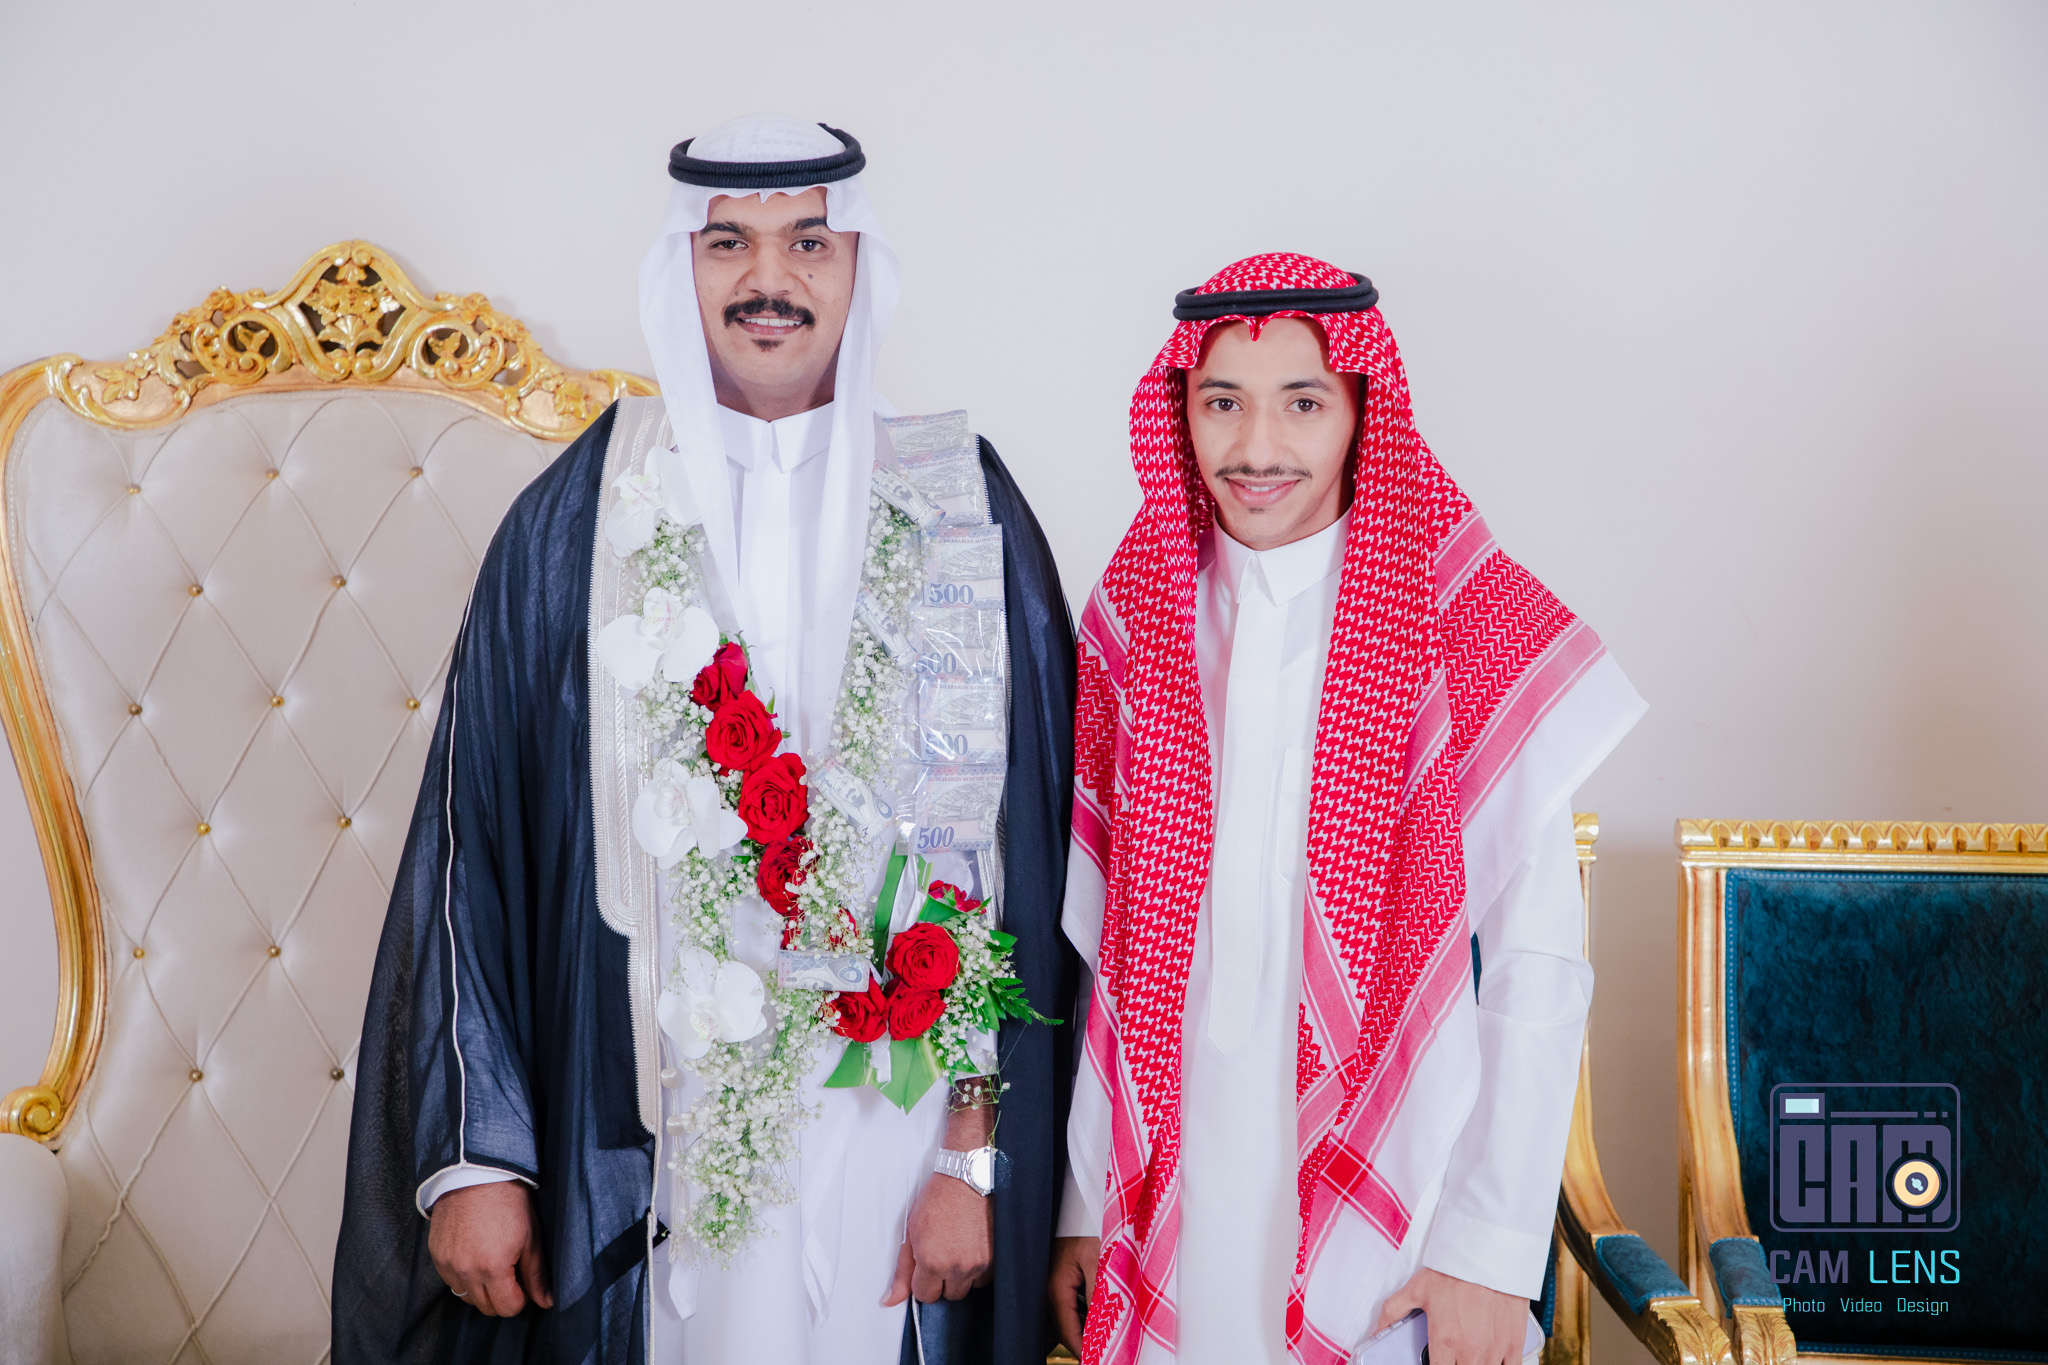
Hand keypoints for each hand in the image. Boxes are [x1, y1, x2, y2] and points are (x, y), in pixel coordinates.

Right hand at [429, 1182, 553, 1317]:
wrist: (476, 1174)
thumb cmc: (509, 1202)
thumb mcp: (530, 1237)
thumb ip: (536, 1274)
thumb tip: (547, 1302)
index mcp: (493, 1268)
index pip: (507, 1308)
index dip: (520, 1299)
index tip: (523, 1284)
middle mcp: (466, 1271)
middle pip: (486, 1307)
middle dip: (502, 1296)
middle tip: (510, 1274)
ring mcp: (447, 1264)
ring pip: (466, 1296)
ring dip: (481, 1288)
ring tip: (492, 1263)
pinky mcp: (436, 1255)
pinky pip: (451, 1280)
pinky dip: (464, 1276)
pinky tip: (475, 1256)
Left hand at [884, 1099, 995, 1305]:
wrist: (967, 1177)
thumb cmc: (938, 1199)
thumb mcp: (912, 1232)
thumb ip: (903, 1270)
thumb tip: (890, 1300)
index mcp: (932, 1261)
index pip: (925, 1295)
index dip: (923, 1281)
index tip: (926, 1265)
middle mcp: (958, 1266)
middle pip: (949, 1295)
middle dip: (943, 1280)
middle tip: (943, 1254)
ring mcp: (980, 1263)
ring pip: (969, 1286)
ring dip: (963, 1275)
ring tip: (959, 1249)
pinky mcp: (997, 1257)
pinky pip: (986, 1277)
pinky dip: (979, 1268)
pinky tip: (973, 1247)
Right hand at [1047, 1235, 1099, 1354]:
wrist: (1086, 1203)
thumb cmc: (1090, 1226)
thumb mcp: (1100, 1263)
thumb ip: (1098, 1298)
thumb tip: (1099, 1331)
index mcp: (1055, 1286)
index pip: (1067, 1331)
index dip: (1083, 1350)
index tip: (1098, 1359)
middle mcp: (1050, 1286)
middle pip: (1065, 1326)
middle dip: (1084, 1342)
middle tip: (1103, 1352)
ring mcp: (1054, 1280)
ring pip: (1069, 1315)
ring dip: (1085, 1328)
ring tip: (1104, 1340)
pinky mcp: (1062, 1274)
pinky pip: (1071, 1302)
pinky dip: (1084, 1314)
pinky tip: (1098, 1318)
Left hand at [1375, 1267, 1526, 1364]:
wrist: (1489, 1253)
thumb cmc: (1454, 1271)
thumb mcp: (1417, 1288)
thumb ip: (1394, 1311)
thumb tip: (1376, 1329)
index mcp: (1445, 1342)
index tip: (1436, 1361)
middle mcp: (1471, 1352)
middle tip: (1453, 1356)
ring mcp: (1495, 1350)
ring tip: (1470, 1356)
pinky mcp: (1514, 1343)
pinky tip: (1494, 1359)